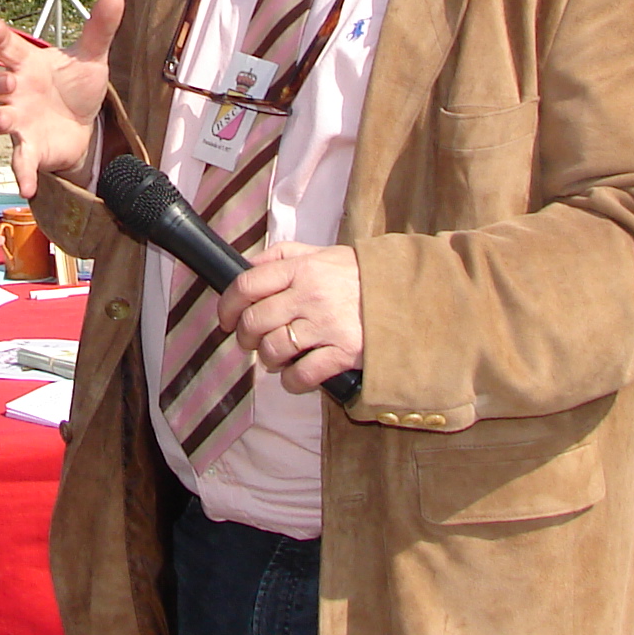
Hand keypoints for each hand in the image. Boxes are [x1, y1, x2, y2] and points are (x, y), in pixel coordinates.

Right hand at [0, 0, 122, 194]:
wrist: (85, 126)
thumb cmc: (75, 87)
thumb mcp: (91, 58)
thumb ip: (99, 29)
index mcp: (25, 64)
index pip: (4, 46)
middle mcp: (14, 92)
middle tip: (10, 81)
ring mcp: (18, 122)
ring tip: (7, 121)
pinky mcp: (29, 149)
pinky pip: (19, 162)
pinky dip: (21, 174)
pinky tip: (27, 188)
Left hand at [218, 242, 362, 393]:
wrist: (409, 296)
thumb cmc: (360, 276)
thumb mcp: (322, 253)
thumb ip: (282, 256)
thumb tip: (245, 266)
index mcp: (302, 268)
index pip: (246, 285)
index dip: (227, 306)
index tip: (225, 318)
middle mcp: (310, 295)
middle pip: (254, 321)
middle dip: (245, 337)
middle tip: (251, 341)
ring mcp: (326, 326)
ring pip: (273, 349)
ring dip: (267, 359)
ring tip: (277, 357)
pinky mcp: (343, 354)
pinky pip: (301, 375)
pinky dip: (291, 381)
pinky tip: (295, 375)